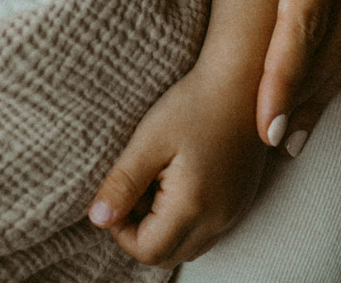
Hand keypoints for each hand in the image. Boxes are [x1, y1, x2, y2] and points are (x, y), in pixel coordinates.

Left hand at [88, 66, 266, 266]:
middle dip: (140, 234)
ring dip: (162, 229)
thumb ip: (123, 183)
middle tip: (132, 190)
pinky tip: (174, 182)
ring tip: (153, 183)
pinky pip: (205, 232)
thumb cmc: (193, 105)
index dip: (121, 232)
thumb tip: (98, 219)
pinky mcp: (238, 203)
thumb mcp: (149, 140)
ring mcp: (233, 214)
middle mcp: (218, 220)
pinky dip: (183, 221)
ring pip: (187, 247)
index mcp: (193, 207)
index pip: (147, 251)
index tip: (115, 196)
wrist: (243, 85)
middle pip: (167, 256)